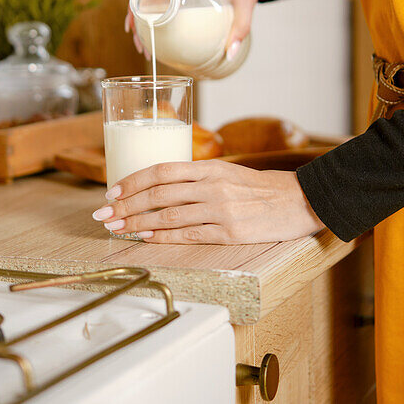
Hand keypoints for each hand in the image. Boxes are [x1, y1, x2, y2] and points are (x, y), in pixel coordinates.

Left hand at [91, 160, 324, 243]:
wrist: (300, 201)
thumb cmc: (260, 189)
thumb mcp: (228, 173)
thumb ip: (197, 178)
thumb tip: (160, 187)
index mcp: (210, 167)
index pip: (162, 170)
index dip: (133, 180)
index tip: (112, 191)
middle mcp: (213, 186)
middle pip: (158, 194)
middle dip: (125, 205)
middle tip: (103, 214)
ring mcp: (221, 210)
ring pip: (169, 215)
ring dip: (138, 222)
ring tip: (117, 227)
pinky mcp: (231, 232)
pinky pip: (189, 235)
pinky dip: (164, 236)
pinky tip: (146, 236)